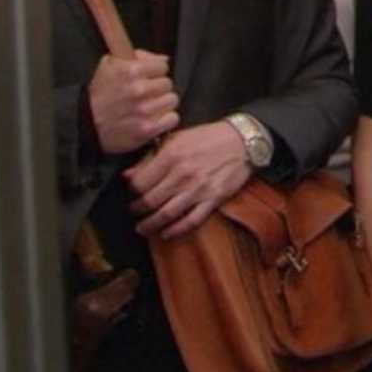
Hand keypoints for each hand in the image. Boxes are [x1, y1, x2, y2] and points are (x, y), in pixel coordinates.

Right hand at [88, 50, 178, 153]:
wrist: (86, 123)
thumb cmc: (100, 93)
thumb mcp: (109, 66)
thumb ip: (138, 57)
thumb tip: (164, 59)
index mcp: (131, 70)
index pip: (163, 66)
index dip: (155, 72)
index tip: (147, 78)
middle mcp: (139, 89)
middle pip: (168, 84)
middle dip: (158, 88)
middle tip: (147, 94)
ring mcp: (144, 110)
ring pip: (172, 100)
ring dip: (163, 104)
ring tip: (150, 106)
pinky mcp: (148, 128)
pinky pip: (172, 118)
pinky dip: (166, 120)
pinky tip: (154, 118)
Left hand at [125, 121, 253, 237]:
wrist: (243, 141)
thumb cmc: (209, 137)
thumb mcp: (177, 138)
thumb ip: (151, 157)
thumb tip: (128, 175)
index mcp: (171, 155)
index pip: (140, 182)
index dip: (131, 191)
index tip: (131, 194)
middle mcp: (182, 174)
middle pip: (150, 201)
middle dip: (137, 210)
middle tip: (133, 212)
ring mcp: (198, 189)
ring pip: (166, 214)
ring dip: (150, 225)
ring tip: (142, 228)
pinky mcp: (213, 199)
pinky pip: (191, 220)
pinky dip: (176, 230)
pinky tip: (166, 233)